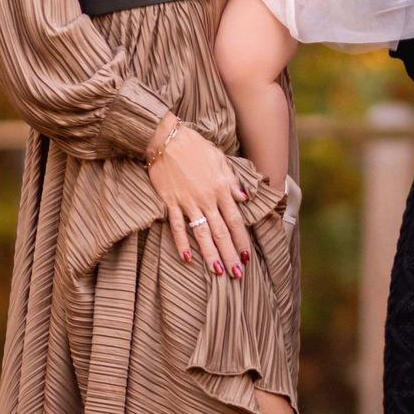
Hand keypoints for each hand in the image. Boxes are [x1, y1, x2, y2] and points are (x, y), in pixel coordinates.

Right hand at [146, 120, 252, 273]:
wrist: (167, 138)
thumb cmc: (195, 146)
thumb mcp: (220, 159)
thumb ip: (232, 181)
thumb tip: (245, 198)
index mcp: (221, 188)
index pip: (235, 220)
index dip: (242, 240)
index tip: (246, 257)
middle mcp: (207, 198)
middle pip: (221, 232)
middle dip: (230, 254)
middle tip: (237, 275)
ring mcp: (188, 202)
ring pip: (201, 233)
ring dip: (210, 254)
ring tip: (218, 272)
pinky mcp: (170, 202)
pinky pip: (176, 226)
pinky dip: (181, 243)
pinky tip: (187, 258)